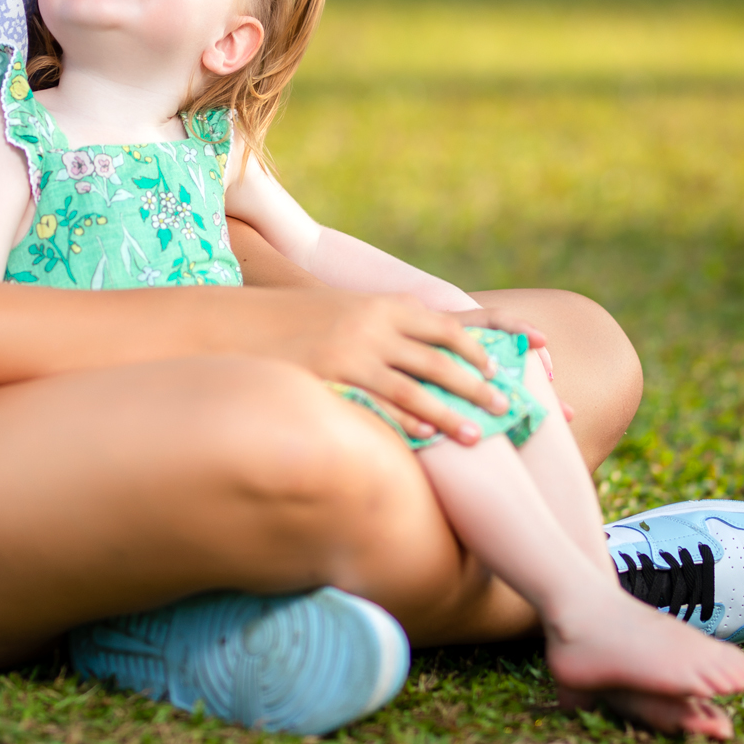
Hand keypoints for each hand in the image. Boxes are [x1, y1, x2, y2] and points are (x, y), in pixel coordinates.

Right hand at [250, 292, 541, 442]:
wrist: (237, 322)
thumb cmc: (297, 321)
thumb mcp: (345, 311)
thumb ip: (384, 325)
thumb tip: (421, 347)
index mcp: (382, 305)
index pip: (446, 324)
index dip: (481, 346)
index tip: (503, 367)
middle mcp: (373, 326)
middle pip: (441, 357)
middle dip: (478, 384)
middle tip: (506, 406)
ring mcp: (352, 354)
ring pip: (416, 387)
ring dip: (452, 413)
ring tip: (477, 435)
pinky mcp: (330, 380)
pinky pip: (378, 405)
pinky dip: (407, 421)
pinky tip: (427, 439)